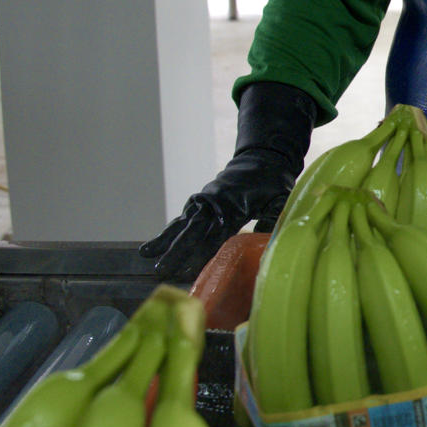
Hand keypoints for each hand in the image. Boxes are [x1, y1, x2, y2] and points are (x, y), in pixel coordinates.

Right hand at [139, 81, 317, 280]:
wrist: (263, 157)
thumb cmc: (273, 182)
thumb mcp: (279, 200)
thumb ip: (272, 220)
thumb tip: (266, 244)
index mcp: (233, 208)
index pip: (214, 236)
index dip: (201, 253)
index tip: (187, 269)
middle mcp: (214, 205)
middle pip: (192, 232)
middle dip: (176, 251)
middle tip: (160, 269)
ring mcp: (206, 202)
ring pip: (183, 224)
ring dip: (165, 240)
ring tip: (146, 254)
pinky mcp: (203, 200)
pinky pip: (184, 218)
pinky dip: (170, 231)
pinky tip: (156, 244)